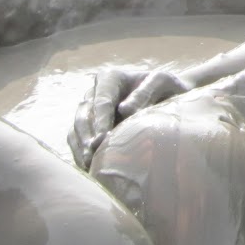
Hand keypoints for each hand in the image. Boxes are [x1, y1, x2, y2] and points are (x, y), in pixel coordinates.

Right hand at [69, 65, 191, 169]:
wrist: (168, 97)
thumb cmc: (166, 88)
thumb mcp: (162, 83)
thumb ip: (144, 93)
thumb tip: (123, 110)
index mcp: (110, 78)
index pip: (101, 101)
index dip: (101, 120)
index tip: (103, 138)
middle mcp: (94, 93)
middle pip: (84, 115)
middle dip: (87, 136)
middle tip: (93, 155)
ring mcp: (89, 110)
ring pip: (77, 128)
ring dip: (81, 147)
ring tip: (89, 164)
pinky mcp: (88, 127)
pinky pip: (76, 139)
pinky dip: (80, 153)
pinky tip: (88, 167)